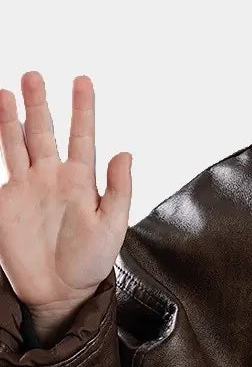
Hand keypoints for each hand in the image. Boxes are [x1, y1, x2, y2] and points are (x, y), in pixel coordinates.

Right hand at [0, 71, 131, 313]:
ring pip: (17, 144)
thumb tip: (125, 152)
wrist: (60, 291)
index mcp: (81, 179)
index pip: (82, 135)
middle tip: (33, 75)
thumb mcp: (112, 226)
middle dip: (39, 103)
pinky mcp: (5, 203)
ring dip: (11, 119)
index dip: (83, 108)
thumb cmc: (92, 259)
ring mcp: (27, 187)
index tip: (82, 79)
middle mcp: (53, 176)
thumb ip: (119, 189)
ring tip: (5, 91)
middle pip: (44, 131)